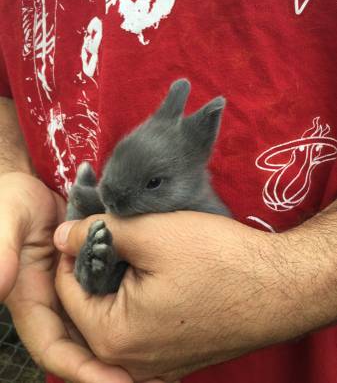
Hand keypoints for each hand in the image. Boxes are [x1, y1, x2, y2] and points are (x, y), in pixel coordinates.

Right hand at [1, 172, 155, 382]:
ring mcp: (68, 292)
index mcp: (30, 301)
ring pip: (93, 330)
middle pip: (79, 347)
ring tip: (155, 365)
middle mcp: (50, 303)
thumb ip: (1, 251)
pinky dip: (122, 316)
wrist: (28, 187)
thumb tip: (0, 286)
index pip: (54, 348)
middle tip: (146, 379)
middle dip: (107, 369)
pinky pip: (104, 304)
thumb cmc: (11, 201)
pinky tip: (147, 323)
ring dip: (117, 349)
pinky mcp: (85, 276)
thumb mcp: (7, 220)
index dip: (81, 370)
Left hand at [54, 211, 276, 381]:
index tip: (92, 224)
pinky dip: (141, 298)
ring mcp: (157, 364)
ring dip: (119, 280)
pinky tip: (158, 274)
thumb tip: (61, 236)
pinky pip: (142, 326)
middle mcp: (131, 362)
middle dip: (97, 266)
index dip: (74, 249)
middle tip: (117, 234)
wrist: (278, 286)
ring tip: (138, 250)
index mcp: (114, 337)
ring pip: (117, 314)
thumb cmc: (216, 259)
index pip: (67, 289)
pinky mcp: (178, 356)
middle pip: (90, 305)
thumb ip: (97, 233)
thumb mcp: (151, 234)